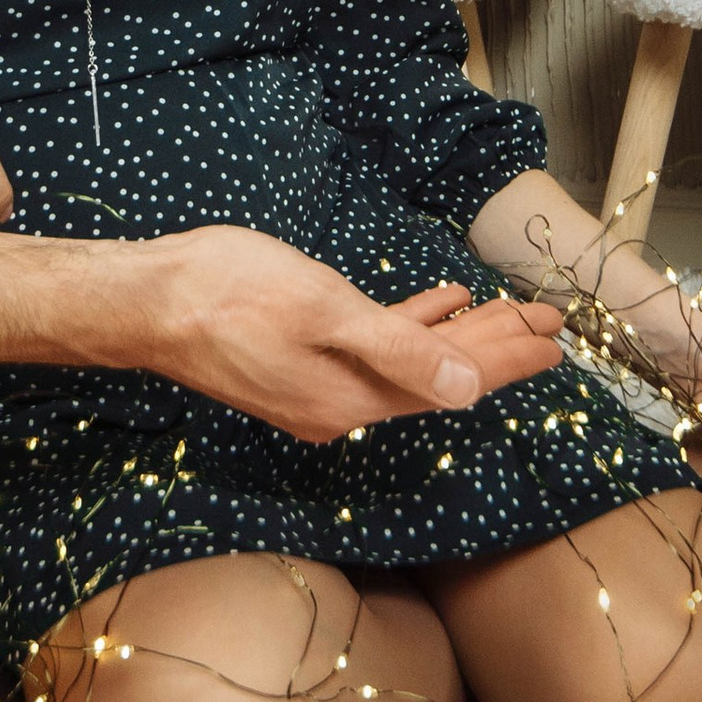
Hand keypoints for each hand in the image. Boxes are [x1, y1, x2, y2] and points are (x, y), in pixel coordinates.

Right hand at [129, 230, 561, 441]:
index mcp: (353, 400)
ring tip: (509, 314)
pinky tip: (438, 304)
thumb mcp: (325, 311)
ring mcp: (319, 389)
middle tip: (550, 324)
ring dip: (460, 338)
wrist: (146, 302)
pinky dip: (412, 328)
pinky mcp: (299, 363)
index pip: (453, 384)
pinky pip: (374, 350)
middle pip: (439, 379)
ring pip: (411, 363)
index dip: (508, 359)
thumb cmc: (228, 294)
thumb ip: (400, 351)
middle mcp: (342, 407)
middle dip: (497, 349)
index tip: (555, 338)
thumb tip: (467, 390)